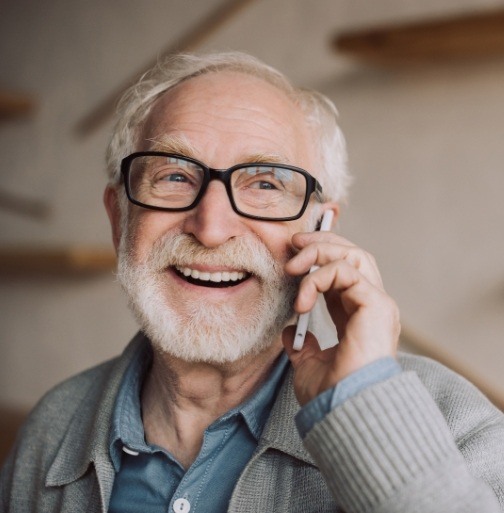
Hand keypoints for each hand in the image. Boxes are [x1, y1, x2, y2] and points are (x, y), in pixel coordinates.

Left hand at [282, 231, 399, 405]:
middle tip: (294, 244)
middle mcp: (370, 304)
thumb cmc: (331, 393)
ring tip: (293, 266)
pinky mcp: (376, 304)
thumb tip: (289, 332)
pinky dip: (319, 278)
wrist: (343, 411)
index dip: (320, 257)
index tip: (293, 256)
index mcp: (356, 315)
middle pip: (353, 254)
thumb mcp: (309, 363)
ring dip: (319, 253)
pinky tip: (302, 300)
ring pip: (353, 255)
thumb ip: (302, 344)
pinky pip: (346, 272)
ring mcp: (377, 303)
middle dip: (322, 243)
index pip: (343, 271)